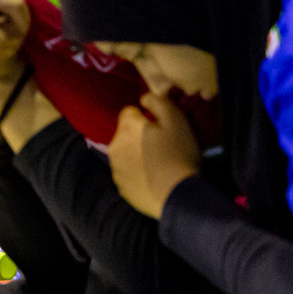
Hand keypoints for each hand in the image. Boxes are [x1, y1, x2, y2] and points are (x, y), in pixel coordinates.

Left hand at [107, 92, 200, 219]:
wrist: (175, 195)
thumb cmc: (178, 153)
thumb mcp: (175, 120)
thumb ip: (157, 102)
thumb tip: (143, 98)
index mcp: (126, 128)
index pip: (128, 112)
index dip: (145, 116)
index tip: (160, 125)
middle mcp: (114, 147)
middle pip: (125, 133)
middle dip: (139, 135)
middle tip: (162, 144)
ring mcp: (115, 169)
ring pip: (125, 153)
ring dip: (137, 153)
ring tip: (159, 162)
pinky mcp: (120, 187)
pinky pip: (127, 172)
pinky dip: (137, 172)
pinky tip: (153, 178)